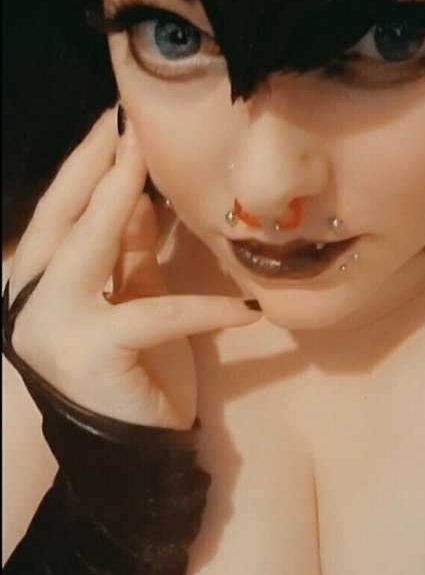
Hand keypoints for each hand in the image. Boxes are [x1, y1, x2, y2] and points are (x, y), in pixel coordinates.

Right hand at [8, 109, 260, 428]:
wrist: (129, 452)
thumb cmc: (133, 373)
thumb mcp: (131, 300)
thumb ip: (127, 251)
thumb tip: (138, 193)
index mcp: (39, 286)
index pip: (58, 215)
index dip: (84, 168)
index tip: (114, 124)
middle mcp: (31, 303)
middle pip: (62, 219)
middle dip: (96, 167)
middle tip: (126, 122)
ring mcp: (52, 329)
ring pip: (87, 248)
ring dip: (119, 200)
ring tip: (149, 164)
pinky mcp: (90, 355)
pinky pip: (154, 314)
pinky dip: (203, 308)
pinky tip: (243, 305)